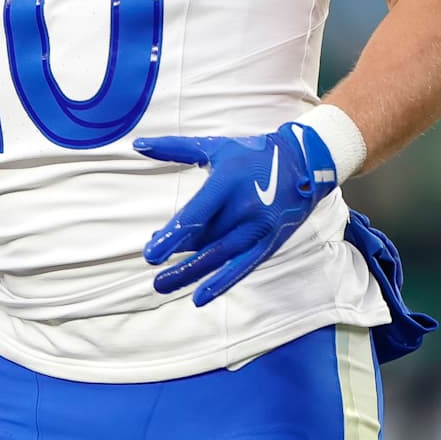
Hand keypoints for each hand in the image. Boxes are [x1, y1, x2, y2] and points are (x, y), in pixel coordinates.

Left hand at [135, 121, 338, 306]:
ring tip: (162, 284)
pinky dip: (221, 283)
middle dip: (177, 252)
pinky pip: (242, 267)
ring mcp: (258, 228)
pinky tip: (200, 297)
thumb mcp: (215, 146)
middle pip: (205, 238)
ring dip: (190, 272)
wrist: (302, 164)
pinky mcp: (268, 243)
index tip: (151, 253)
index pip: (196, 215)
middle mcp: (244, 207)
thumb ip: (175, 148)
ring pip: (219, 256)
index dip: (172, 236)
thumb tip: (138, 144)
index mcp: (228, 181)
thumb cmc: (251, 154)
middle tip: (152, 267)